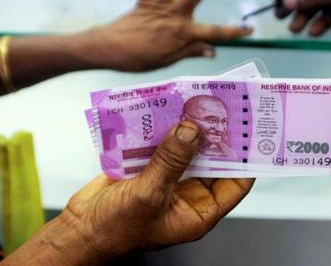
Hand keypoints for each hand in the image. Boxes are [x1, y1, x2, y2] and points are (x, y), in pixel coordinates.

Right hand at [3, 122, 253, 264]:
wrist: (80, 228)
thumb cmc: (116, 228)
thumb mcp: (149, 195)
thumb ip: (172, 161)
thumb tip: (192, 131)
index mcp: (198, 211)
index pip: (235, 183)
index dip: (244, 158)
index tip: (249, 131)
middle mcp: (187, 194)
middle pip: (211, 160)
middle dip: (215, 136)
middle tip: (221, 107)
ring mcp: (166, 179)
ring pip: (186, 149)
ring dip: (188, 128)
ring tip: (195, 102)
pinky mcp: (146, 167)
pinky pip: (161, 145)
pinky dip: (163, 129)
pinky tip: (165, 110)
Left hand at [87, 0, 252, 71]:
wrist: (109, 50)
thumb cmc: (139, 60)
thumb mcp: (168, 61)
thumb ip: (191, 52)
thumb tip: (213, 51)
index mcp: (183, 34)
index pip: (215, 33)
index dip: (234, 32)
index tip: (249, 29)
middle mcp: (174, 16)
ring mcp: (158, 6)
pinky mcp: (143, 1)